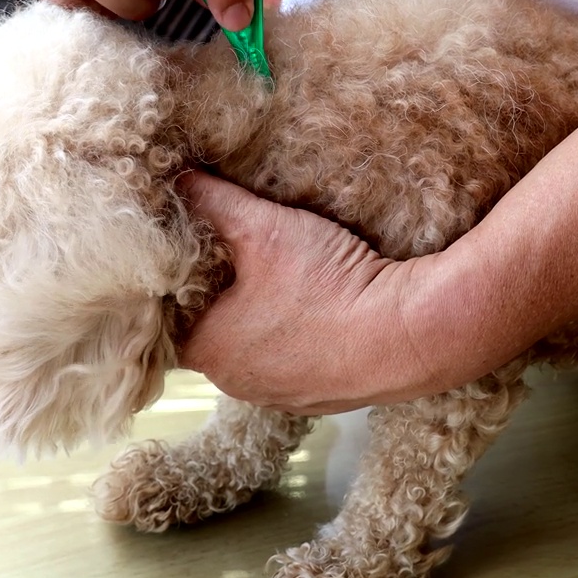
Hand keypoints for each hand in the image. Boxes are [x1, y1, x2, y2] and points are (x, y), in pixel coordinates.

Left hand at [176, 171, 447, 414]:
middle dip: (222, 298)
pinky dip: (300, 340)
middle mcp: (236, 384)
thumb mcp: (266, 228)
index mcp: (207, 349)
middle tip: (239, 257)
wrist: (409, 335)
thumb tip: (178, 178)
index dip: (178, 279)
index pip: (168, 314)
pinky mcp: (321, 400)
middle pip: (212, 334)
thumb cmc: (329, 286)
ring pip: (256, 351)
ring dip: (263, 322)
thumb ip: (215, 202)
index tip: (193, 250)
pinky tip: (319, 311)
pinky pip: (296, 365)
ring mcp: (281, 397)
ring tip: (283, 281)